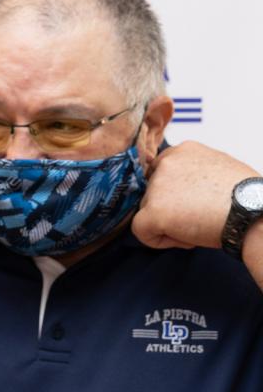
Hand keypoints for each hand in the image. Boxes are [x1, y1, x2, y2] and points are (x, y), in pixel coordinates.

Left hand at [131, 141, 258, 251]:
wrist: (254, 212)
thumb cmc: (246, 196)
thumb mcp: (220, 169)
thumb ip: (194, 173)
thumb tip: (182, 187)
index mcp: (183, 151)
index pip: (160, 173)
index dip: (173, 193)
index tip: (193, 203)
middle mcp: (166, 163)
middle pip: (152, 193)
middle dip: (171, 208)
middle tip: (199, 216)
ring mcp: (157, 187)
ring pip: (147, 211)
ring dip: (168, 224)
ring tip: (200, 225)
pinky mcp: (154, 211)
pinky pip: (141, 231)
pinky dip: (159, 241)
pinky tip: (188, 238)